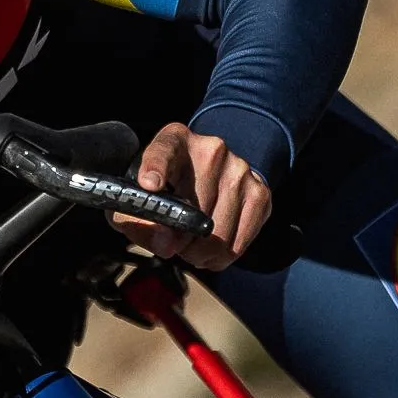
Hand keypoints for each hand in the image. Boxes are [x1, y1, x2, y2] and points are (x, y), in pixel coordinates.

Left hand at [113, 122, 271, 269]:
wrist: (211, 174)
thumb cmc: (168, 188)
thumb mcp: (139, 198)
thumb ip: (137, 221)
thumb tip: (165, 244)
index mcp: (174, 141)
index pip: (163, 151)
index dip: (155, 168)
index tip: (148, 184)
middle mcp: (211, 149)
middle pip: (193, 211)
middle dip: (179, 242)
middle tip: (174, 243)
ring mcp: (240, 169)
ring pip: (217, 235)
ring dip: (200, 253)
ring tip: (192, 246)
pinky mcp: (259, 192)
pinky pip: (238, 243)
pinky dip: (221, 256)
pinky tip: (211, 249)